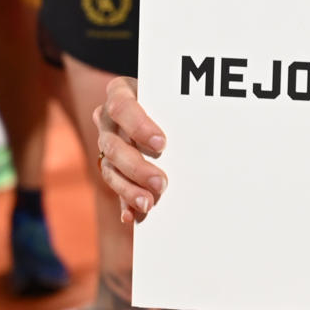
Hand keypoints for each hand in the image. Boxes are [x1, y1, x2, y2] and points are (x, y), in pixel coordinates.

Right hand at [95, 77, 166, 223]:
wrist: (159, 101)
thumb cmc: (170, 97)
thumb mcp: (170, 96)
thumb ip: (176, 108)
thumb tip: (204, 129)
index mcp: (119, 93)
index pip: (121, 107)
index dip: (139, 126)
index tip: (162, 143)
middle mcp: (106, 118)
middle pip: (113, 145)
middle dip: (137, 167)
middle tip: (161, 183)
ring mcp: (105, 142)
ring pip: (110, 168)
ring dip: (129, 188)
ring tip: (149, 203)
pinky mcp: (110, 164)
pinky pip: (113, 186)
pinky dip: (123, 201)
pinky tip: (131, 215)